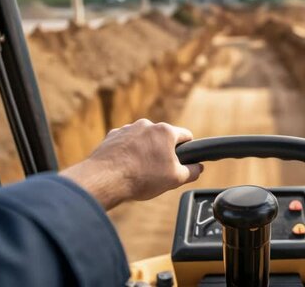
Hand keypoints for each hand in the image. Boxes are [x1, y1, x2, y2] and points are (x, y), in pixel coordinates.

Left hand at [60, 119, 202, 209]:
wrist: (105, 179)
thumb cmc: (142, 177)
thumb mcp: (175, 179)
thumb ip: (192, 171)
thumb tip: (198, 168)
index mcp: (165, 131)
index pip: (186, 136)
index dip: (189, 149)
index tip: (184, 160)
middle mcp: (147, 125)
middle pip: (163, 138)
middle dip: (163, 152)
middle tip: (159, 171)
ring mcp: (128, 129)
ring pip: (143, 140)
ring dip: (145, 151)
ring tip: (139, 171)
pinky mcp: (112, 136)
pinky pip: (126, 143)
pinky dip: (128, 153)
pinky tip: (125, 168)